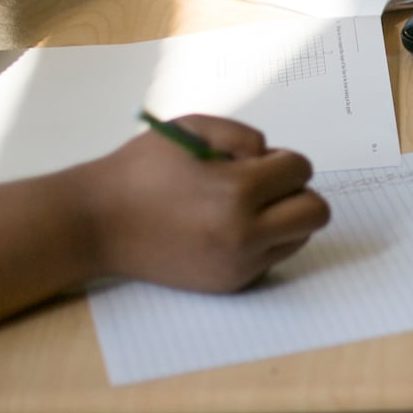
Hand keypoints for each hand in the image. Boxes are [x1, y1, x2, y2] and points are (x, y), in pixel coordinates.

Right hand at [71, 115, 330, 291]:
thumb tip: (271, 158)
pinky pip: (272, 258)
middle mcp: (244, 235)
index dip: (280, 160)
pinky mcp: (229, 284)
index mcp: (236, 192)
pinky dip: (263, 241)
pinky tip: (227, 229)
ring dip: (284, 217)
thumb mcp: (192, 128)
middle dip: (296, 192)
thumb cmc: (142, 169)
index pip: (299, 170)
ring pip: (299, 237)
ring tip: (244, 208)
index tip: (253, 162)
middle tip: (261, 186)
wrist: (97, 224)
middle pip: (314, 212)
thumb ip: (243, 135)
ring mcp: (238, 264)